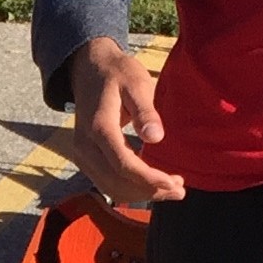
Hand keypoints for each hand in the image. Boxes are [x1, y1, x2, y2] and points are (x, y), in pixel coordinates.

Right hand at [67, 37, 184, 204]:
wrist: (88, 69)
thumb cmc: (117, 73)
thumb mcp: (136, 83)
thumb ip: (145, 111)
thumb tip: (156, 138)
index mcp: (99, 127)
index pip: (123, 165)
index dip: (149, 179)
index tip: (175, 182)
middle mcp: (85, 146)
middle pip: (116, 182)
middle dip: (149, 191)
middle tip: (181, 190)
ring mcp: (81, 154)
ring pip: (110, 187)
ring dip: (140, 193)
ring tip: (171, 189)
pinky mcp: (85, 158)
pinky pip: (106, 182)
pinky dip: (129, 189)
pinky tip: (151, 183)